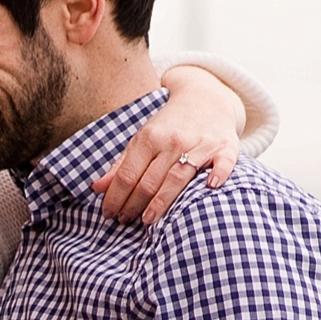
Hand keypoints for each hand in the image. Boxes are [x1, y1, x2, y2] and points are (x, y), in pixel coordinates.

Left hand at [92, 64, 244, 225]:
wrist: (207, 98)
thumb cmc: (170, 126)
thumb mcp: (143, 139)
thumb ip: (121, 165)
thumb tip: (96, 188)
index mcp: (149, 138)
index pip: (128, 174)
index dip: (115, 197)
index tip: (108, 214)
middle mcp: (173, 140)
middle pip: (149, 181)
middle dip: (133, 204)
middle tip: (124, 221)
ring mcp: (200, 144)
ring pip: (177, 178)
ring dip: (160, 202)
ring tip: (147, 221)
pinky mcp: (225, 147)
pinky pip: (222, 163)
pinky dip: (218, 174)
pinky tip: (209, 188)